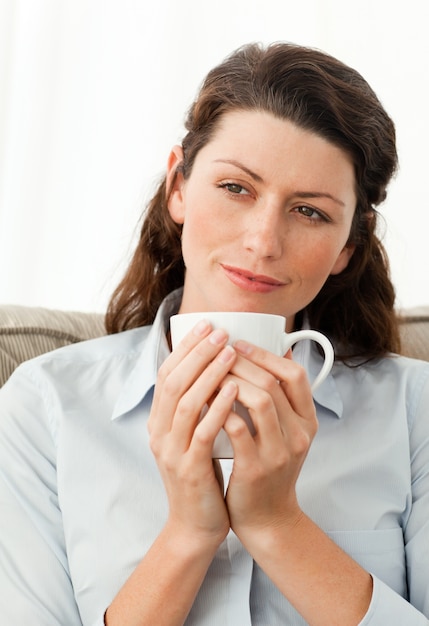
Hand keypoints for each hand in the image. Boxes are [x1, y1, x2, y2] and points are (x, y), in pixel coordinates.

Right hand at [148, 321, 237, 545]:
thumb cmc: (202, 473)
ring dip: (207, 373)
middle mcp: (159, 432)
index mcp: (159, 421)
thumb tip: (222, 365)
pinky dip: (217, 407)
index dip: (184, 348)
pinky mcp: (188, 469)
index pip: (166, 374)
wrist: (196, 523)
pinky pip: (202, 432)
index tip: (205, 325)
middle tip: (219, 331)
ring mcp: (171, 451)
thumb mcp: (195, 434)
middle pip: (173, 382)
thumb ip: (201, 404)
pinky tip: (233, 389)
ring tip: (229, 351)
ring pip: (185, 402)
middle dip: (196, 353)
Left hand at [222, 341, 317, 542]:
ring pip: (259, 399)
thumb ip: (281, 398)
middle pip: (273, 382)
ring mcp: (279, 452)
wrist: (266, 518)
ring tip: (210, 373)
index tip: (239, 344)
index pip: (296, 374)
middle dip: (242, 362)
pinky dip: (220, 409)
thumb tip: (279, 349)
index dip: (267, 354)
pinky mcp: (256, 468)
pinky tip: (204, 400)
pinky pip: (237, 428)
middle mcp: (299, 434)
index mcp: (307, 421)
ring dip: (231, 381)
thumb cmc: (269, 467)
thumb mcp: (285, 433)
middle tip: (217, 352)